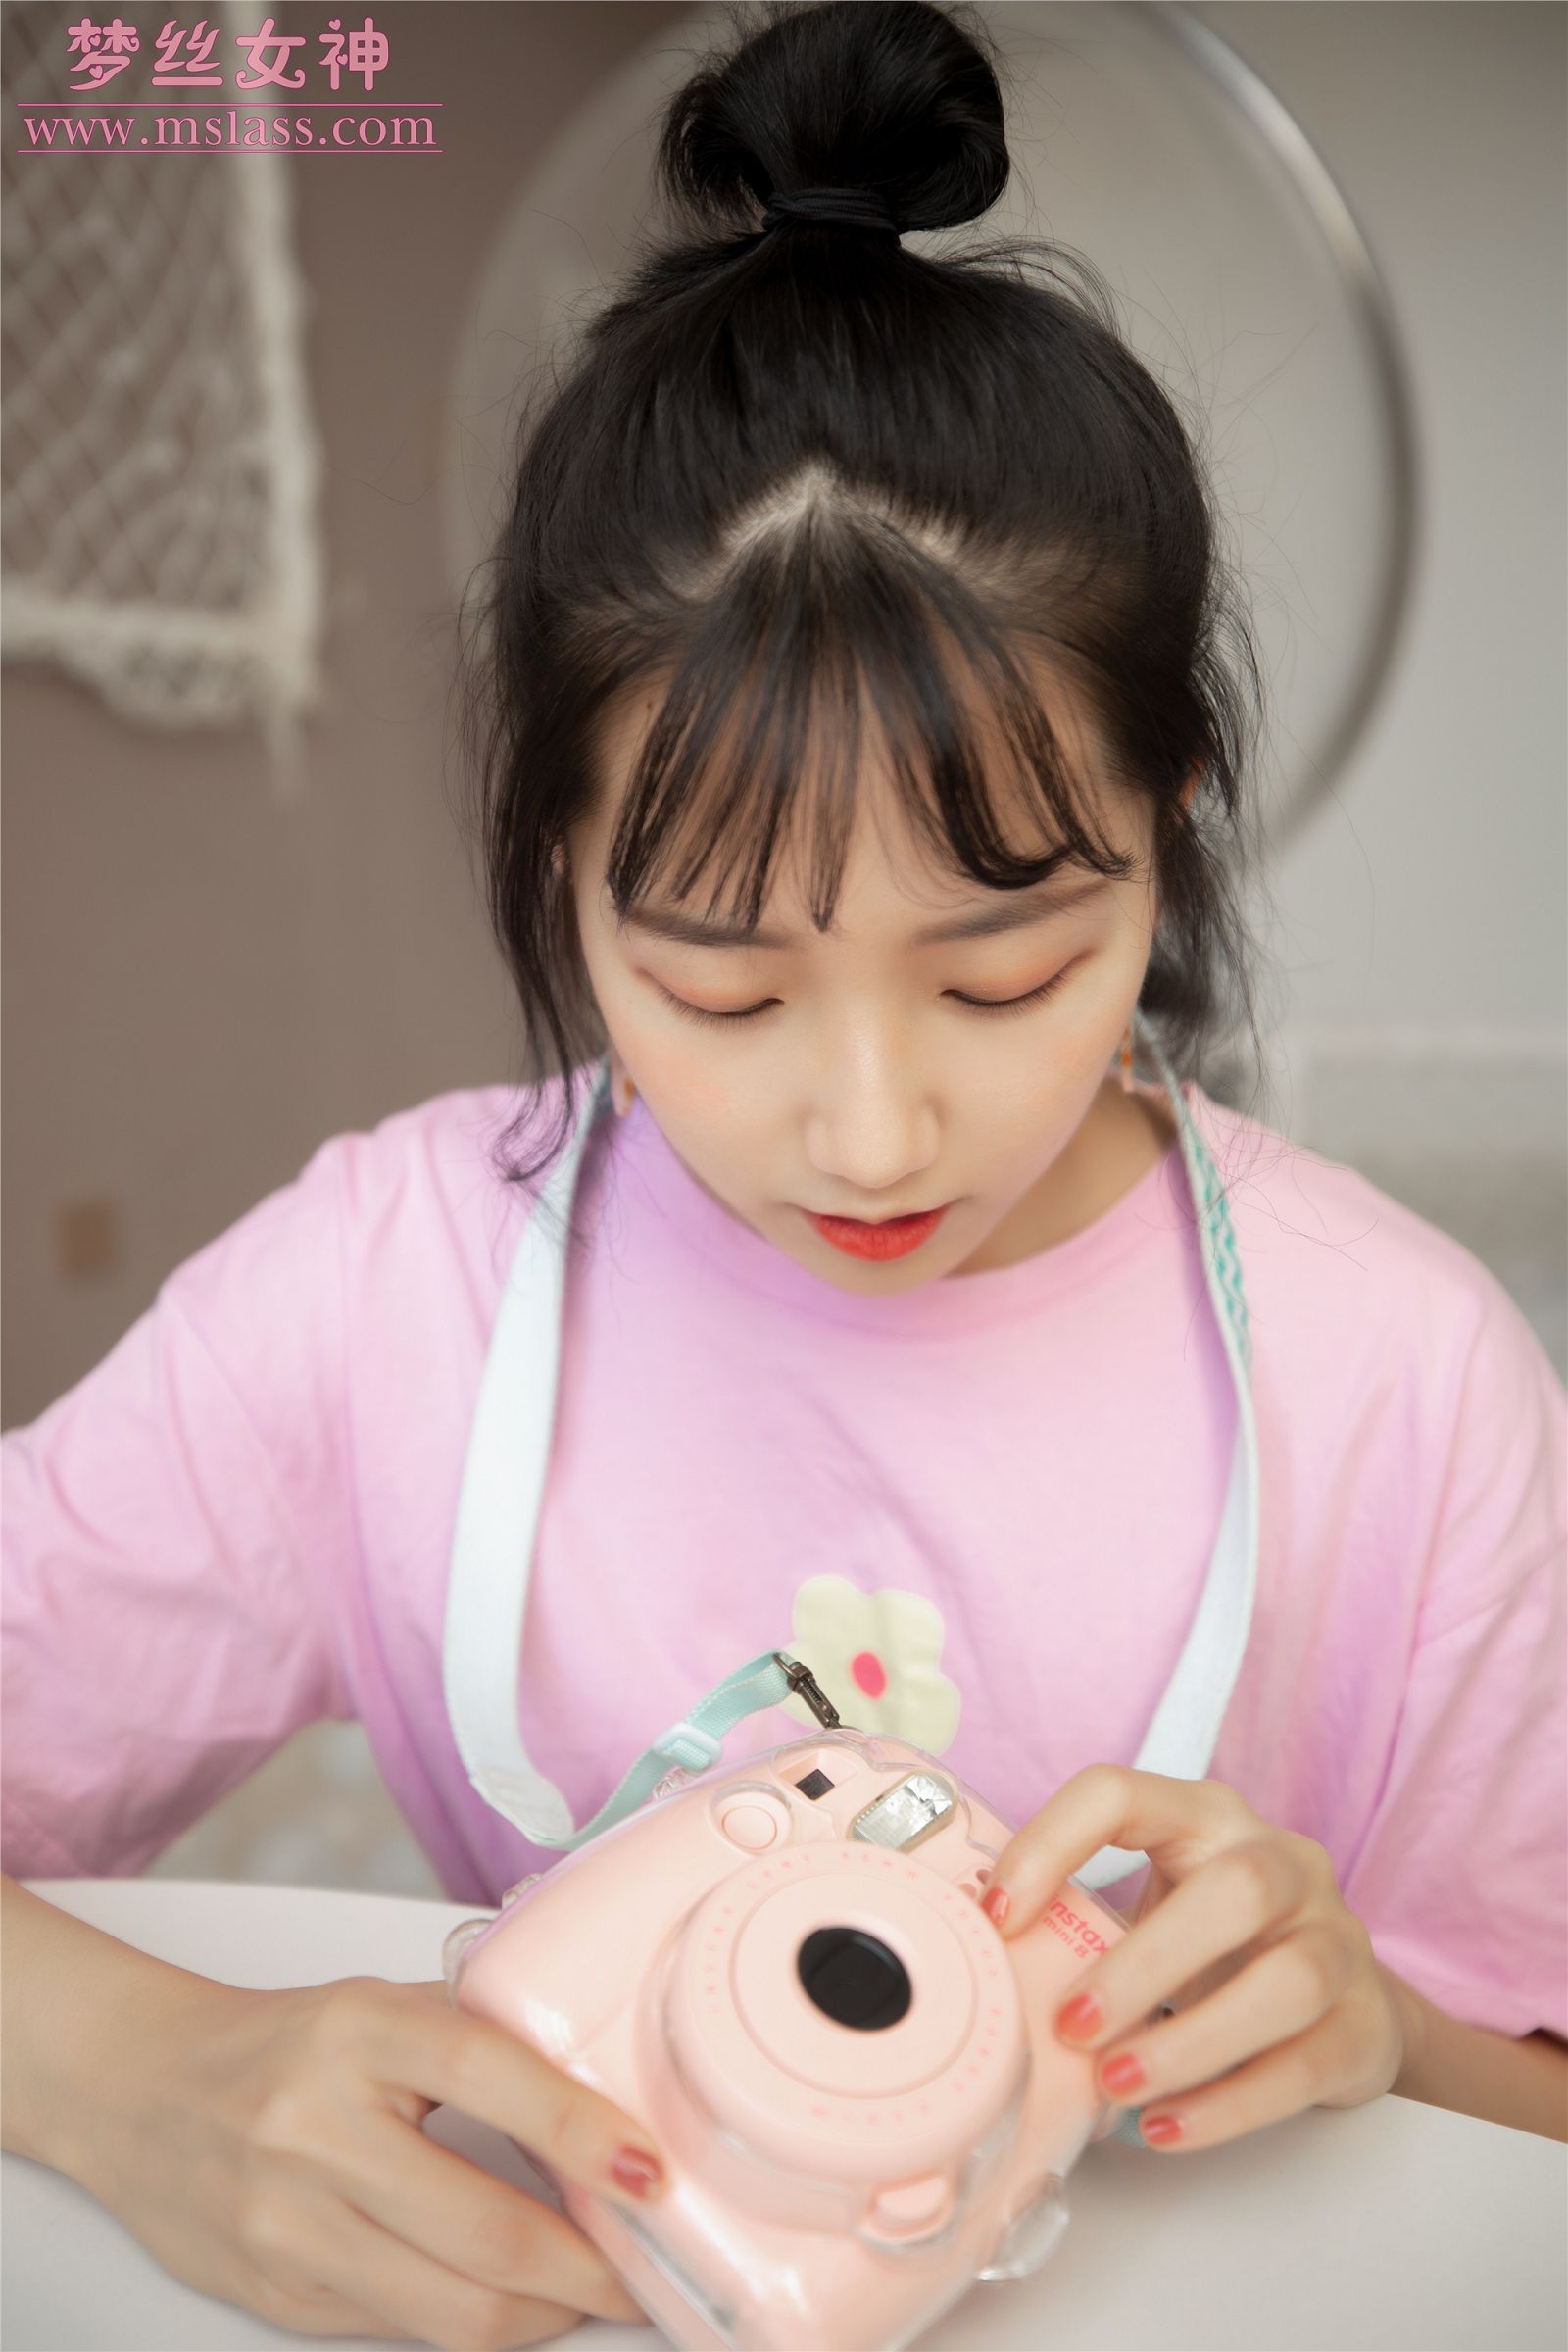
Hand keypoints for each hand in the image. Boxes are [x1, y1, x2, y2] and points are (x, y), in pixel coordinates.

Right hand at [70, 1966, 661, 2346]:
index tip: (649, 2167)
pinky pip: (403, 2331)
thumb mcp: (384, 2007)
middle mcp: (318, 2129)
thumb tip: (604, 2098)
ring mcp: (291, 2225)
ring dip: (546, 2314)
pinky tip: (511, 2298)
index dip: (583, 2130)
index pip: (492, 2074)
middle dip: (590, 2267)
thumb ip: (481, 2040)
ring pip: (453, 2309)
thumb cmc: (288, 2043)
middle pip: (487, 2231)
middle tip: (644, 2263)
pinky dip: (476, 2323)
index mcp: (361, 2031)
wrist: (142, 2089)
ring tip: (592, 2291)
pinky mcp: (278, 2295)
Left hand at [981, 1766, 1409, 2151]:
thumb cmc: (1220, 1947)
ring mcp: (1336, 1940)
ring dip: (1191, 2041)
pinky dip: (1229, 2105)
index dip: (1052, 1842)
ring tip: (1115, 2089)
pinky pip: (1304, 2066)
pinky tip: (1165, 2130)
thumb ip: (1087, 1925)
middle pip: (1234, 1890)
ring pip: (1286, 1982)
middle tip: (1070, 2026)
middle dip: (1144, 1961)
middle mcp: (1284, 1863)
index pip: (1122, 1793)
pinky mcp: (1364, 2025)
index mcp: (1208, 1817)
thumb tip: (984, 1974)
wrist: (1344, 1999)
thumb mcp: (1157, 1909)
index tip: (995, 1917)